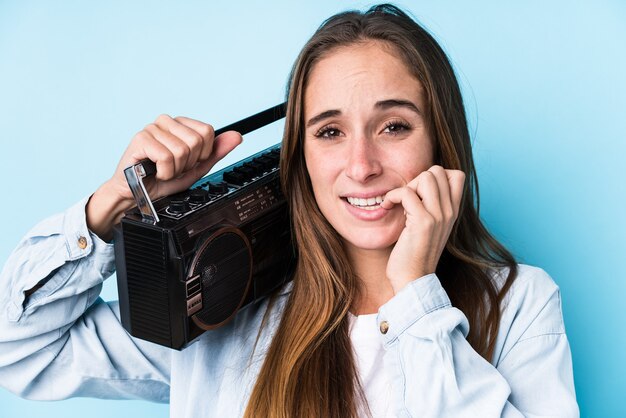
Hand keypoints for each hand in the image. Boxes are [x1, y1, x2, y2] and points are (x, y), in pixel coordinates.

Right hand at [87, 114, 241, 239]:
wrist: (139, 194)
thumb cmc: (163, 179)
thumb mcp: (196, 167)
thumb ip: (216, 152)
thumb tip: (237, 136)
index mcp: (181, 124)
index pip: (207, 131)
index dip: (202, 154)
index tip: (188, 162)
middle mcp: (167, 121)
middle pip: (196, 141)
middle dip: (188, 162)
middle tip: (174, 168)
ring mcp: (153, 128)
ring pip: (182, 150)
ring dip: (175, 169)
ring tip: (163, 170)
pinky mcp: (141, 139)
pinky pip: (166, 157)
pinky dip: (165, 172)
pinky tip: (155, 171)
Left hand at [381, 165, 464, 292]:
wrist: (413, 280)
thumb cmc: (415, 254)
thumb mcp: (430, 227)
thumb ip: (431, 206)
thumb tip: (417, 184)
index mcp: (453, 212)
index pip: (456, 175)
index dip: (435, 175)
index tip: (418, 192)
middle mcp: (450, 212)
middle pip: (438, 171)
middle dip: (417, 179)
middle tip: (406, 199)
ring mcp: (438, 216)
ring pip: (426, 176)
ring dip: (406, 186)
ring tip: (398, 204)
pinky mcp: (423, 222)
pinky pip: (406, 193)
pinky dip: (392, 196)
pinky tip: (387, 207)